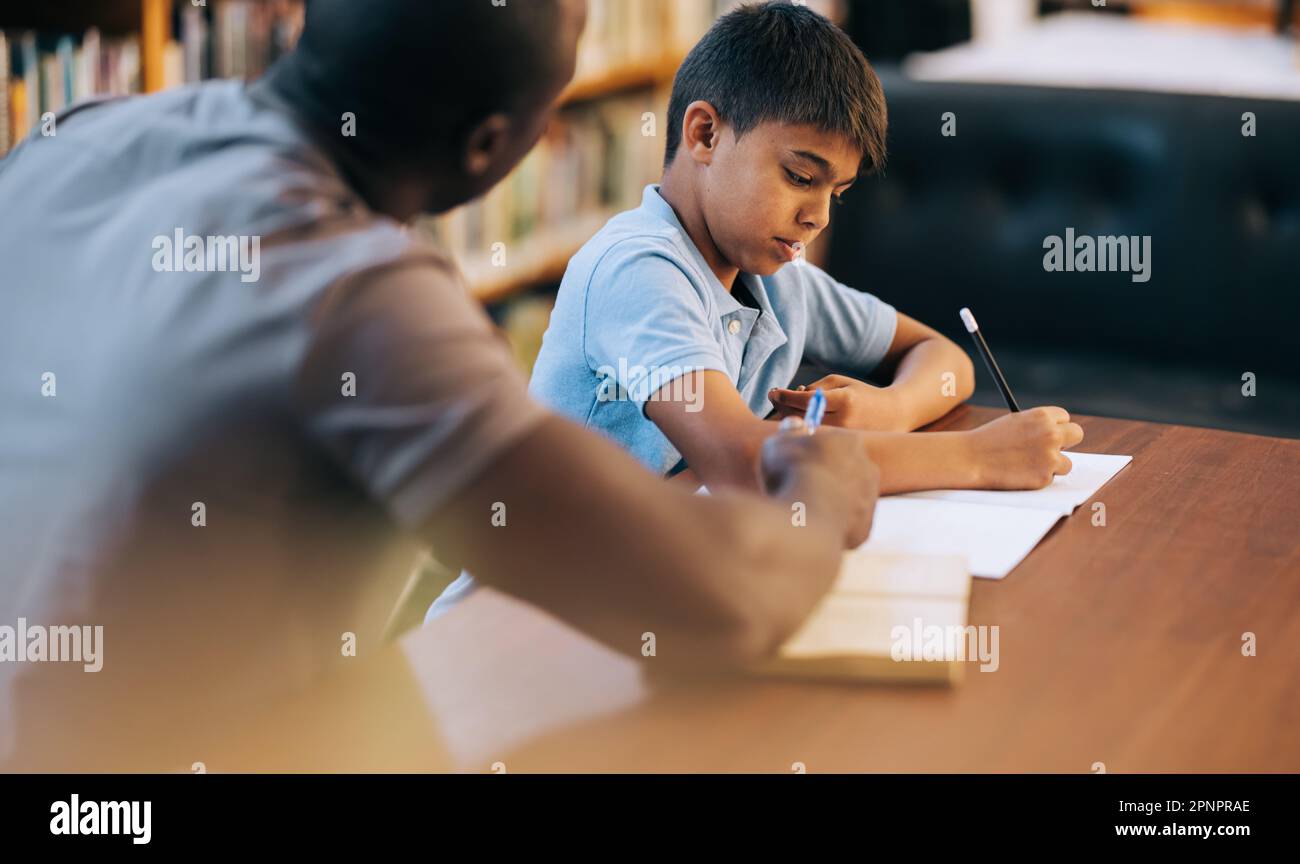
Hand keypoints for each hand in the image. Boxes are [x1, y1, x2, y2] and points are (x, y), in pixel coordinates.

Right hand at [759, 417, 879, 546]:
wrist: (807, 516)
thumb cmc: (791, 473)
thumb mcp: (778, 443)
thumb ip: (788, 432)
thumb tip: (794, 424)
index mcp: (849, 442)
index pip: (832, 443)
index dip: (810, 452)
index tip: (794, 461)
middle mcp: (868, 468)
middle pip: (844, 470)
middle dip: (825, 477)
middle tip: (798, 486)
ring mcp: (870, 501)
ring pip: (846, 499)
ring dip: (829, 503)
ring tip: (802, 510)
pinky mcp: (864, 529)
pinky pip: (845, 526)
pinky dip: (830, 527)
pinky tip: (811, 528)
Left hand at [768, 375, 905, 431]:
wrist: (892, 415)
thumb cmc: (862, 394)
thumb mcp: (840, 382)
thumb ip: (815, 388)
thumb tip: (791, 399)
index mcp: (844, 401)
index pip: (806, 400)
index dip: (785, 396)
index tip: (773, 392)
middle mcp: (843, 423)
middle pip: (801, 417)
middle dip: (783, 407)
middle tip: (776, 398)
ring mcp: (842, 439)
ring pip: (804, 431)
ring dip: (790, 419)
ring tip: (790, 408)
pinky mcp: (841, 450)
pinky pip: (813, 441)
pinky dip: (802, 431)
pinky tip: (800, 422)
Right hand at [965, 407, 1084, 489]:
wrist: (971, 459)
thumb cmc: (988, 440)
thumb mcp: (1015, 422)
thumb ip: (1037, 426)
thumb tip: (1056, 436)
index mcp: (1042, 416)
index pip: (1065, 418)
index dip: (1056, 426)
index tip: (1050, 433)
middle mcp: (1051, 434)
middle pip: (1077, 434)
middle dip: (1067, 442)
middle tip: (1053, 449)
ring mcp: (1050, 456)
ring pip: (1067, 462)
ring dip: (1052, 465)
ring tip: (1027, 465)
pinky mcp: (1044, 477)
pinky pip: (1050, 478)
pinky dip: (1038, 478)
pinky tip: (1019, 473)